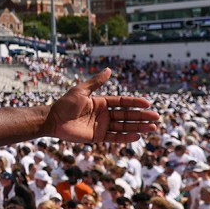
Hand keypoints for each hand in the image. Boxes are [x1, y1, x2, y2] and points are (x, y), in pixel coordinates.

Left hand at [44, 69, 158, 143]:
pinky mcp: (98, 137)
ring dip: (138, 127)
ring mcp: (102, 126)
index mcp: (101, 103)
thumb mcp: (81, 91)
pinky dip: (125, 137)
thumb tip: (109, 70)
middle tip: (156, 117)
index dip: (135, 103)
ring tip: (152, 128)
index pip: (122, 102)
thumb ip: (96, 82)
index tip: (147, 104)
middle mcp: (104, 114)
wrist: (53, 120)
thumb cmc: (65, 104)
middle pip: (126, 115)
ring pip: (124, 127)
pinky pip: (114, 137)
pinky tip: (137, 136)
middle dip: (141, 116)